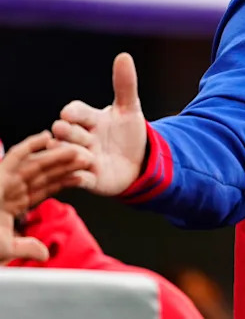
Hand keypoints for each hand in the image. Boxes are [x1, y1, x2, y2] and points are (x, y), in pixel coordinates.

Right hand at [0, 131, 90, 264]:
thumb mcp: (4, 248)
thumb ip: (25, 248)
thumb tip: (44, 255)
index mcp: (15, 202)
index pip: (47, 189)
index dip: (66, 182)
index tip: (86, 175)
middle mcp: (12, 188)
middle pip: (46, 174)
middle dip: (67, 166)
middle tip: (89, 158)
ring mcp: (5, 179)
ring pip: (37, 164)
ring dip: (57, 155)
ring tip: (78, 148)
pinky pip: (16, 156)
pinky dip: (30, 145)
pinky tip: (46, 136)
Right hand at [51, 53, 147, 196]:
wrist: (138, 161)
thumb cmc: (128, 133)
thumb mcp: (130, 109)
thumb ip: (126, 85)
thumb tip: (124, 56)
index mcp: (91, 119)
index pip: (76, 112)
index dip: (74, 112)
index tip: (69, 112)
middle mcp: (82, 138)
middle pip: (68, 133)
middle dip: (66, 131)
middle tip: (62, 129)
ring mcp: (84, 159)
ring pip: (69, 156)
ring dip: (71, 154)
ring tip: (82, 154)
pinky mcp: (89, 179)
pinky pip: (78, 180)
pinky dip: (78, 178)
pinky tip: (83, 175)